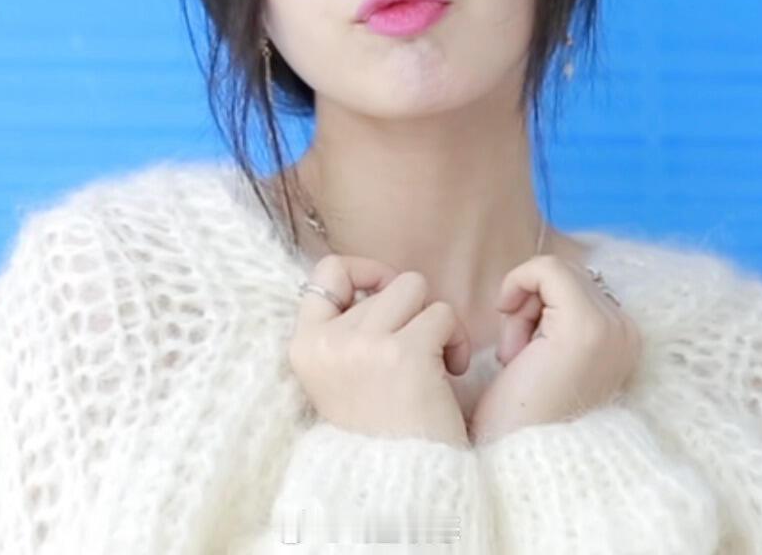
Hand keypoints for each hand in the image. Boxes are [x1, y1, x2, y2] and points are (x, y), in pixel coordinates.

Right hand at [288, 254, 472, 447]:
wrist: (403, 490)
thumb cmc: (382, 433)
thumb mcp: (341, 378)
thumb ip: (348, 330)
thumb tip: (379, 281)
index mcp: (304, 346)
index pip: (327, 272)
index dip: (364, 271)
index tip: (386, 295)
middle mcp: (327, 341)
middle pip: (386, 284)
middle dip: (411, 312)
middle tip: (418, 354)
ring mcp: (364, 344)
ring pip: (415, 288)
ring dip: (435, 320)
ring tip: (436, 362)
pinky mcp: (405, 352)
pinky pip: (444, 314)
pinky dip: (457, 340)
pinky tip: (450, 374)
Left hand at [468, 254, 641, 444]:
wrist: (514, 461)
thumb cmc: (518, 413)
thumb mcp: (547, 351)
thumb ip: (557, 315)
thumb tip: (541, 275)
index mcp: (624, 339)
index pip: (574, 284)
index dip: (538, 308)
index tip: (522, 353)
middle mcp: (628, 332)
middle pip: (565, 274)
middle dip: (530, 307)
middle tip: (517, 356)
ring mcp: (612, 330)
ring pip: (554, 272)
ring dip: (523, 308)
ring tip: (518, 358)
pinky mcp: (587, 328)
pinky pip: (546, 268)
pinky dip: (517, 288)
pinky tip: (510, 343)